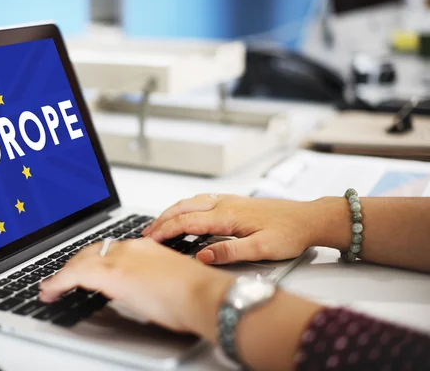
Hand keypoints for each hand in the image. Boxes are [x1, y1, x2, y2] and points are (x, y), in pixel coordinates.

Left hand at [39, 238, 233, 341]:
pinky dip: (58, 282)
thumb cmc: (195, 294)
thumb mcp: (168, 280)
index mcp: (144, 247)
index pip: (109, 249)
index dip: (92, 259)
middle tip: (62, 278)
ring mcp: (120, 258)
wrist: (203, 294)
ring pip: (80, 260)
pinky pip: (74, 274)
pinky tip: (51, 291)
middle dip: (74, 264)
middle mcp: (130, 247)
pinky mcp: (111, 274)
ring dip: (63, 274)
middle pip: (91, 251)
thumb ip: (150, 279)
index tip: (85, 268)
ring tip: (52, 287)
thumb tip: (141, 290)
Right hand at [142, 194, 325, 264]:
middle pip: (184, 207)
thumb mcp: (261, 250)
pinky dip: (185, 207)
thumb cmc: (289, 233)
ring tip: (159, 223)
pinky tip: (185, 214)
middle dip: (162, 219)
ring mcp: (229, 200)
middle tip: (146, 232)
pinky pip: (202, 201)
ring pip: (191, 201)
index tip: (150, 239)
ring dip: (172, 211)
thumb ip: (229, 252)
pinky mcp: (235, 202)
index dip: (166, 230)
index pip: (187, 222)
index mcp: (228, 216)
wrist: (309, 218)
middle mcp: (225, 204)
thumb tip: (202, 255)